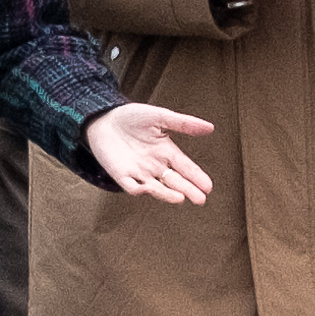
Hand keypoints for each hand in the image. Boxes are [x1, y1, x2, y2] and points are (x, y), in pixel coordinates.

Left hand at [86, 103, 215, 204]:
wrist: (104, 119)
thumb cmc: (132, 117)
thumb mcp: (160, 116)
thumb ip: (183, 124)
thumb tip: (210, 128)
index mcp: (166, 152)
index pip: (185, 167)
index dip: (197, 177)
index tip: (208, 187)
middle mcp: (155, 166)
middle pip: (175, 181)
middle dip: (189, 190)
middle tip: (201, 199)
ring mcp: (139, 172)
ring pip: (157, 187)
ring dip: (167, 194)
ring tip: (181, 198)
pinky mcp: (122, 176)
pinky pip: (132, 186)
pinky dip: (139, 189)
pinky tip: (147, 188)